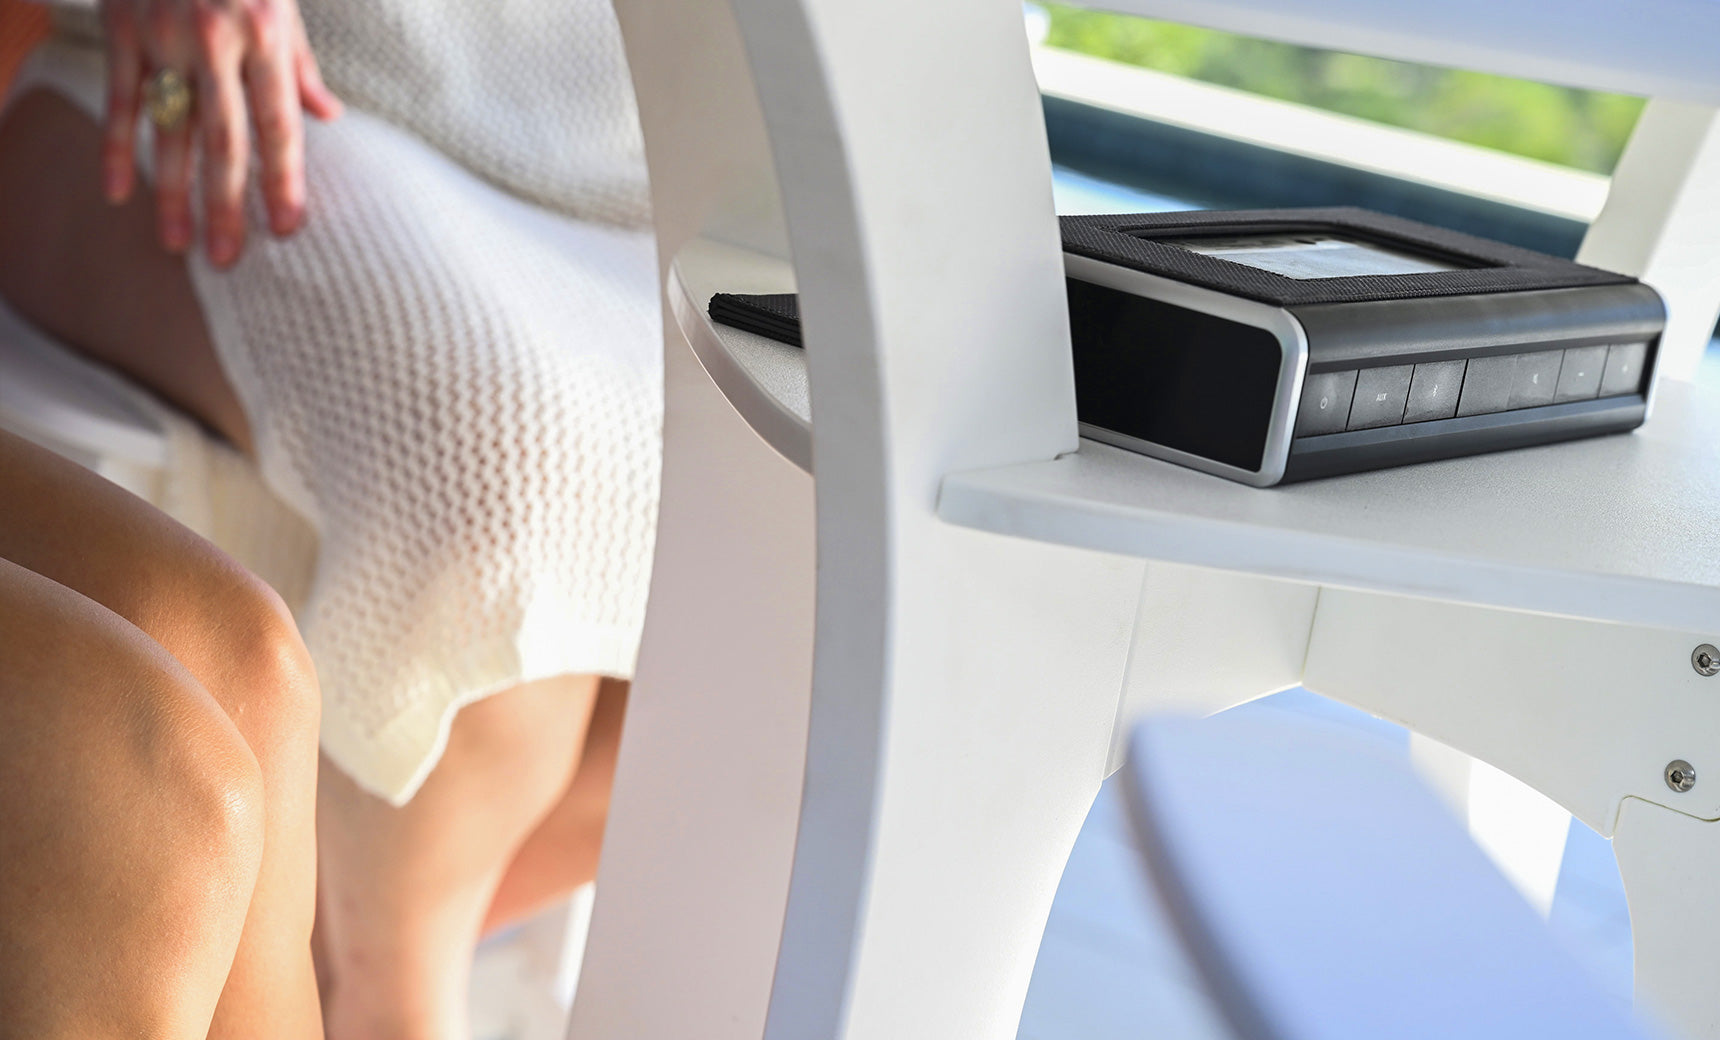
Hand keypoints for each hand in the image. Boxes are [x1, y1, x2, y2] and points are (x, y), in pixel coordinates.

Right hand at [100, 0, 342, 267]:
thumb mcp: (284, 5)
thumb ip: (301, 67)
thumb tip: (329, 120)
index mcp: (266, 36)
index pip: (278, 126)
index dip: (283, 181)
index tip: (287, 230)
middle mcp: (215, 40)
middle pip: (223, 140)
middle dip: (227, 204)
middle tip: (228, 260)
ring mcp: (163, 35)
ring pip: (168, 128)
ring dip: (172, 192)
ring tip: (177, 245)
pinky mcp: (121, 26)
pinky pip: (120, 98)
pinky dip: (116, 147)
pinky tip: (119, 193)